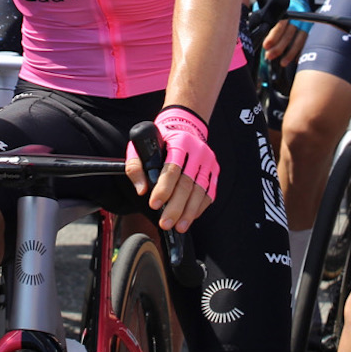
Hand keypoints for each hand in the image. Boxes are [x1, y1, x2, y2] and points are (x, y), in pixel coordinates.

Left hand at [126, 106, 216, 231]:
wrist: (185, 125)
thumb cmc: (161, 139)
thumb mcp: (142, 145)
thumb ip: (136, 166)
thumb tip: (142, 189)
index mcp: (179, 142)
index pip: (172, 168)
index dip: (164, 188)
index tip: (155, 204)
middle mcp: (197, 151)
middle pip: (187, 183)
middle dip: (176, 206)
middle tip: (166, 223)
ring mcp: (208, 161)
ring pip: (200, 190)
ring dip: (190, 211)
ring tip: (179, 226)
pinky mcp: (214, 170)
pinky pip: (209, 192)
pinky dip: (200, 207)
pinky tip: (190, 217)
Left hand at [260, 0, 310, 66]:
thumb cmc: (276, 1)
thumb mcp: (266, 3)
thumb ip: (261, 14)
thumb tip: (251, 29)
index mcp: (285, 9)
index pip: (279, 24)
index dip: (273, 36)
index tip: (266, 46)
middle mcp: (296, 15)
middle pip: (289, 33)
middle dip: (279, 47)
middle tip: (269, 56)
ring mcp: (304, 21)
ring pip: (299, 39)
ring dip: (290, 53)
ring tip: (282, 62)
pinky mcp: (309, 27)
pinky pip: (306, 41)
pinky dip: (300, 51)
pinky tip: (294, 60)